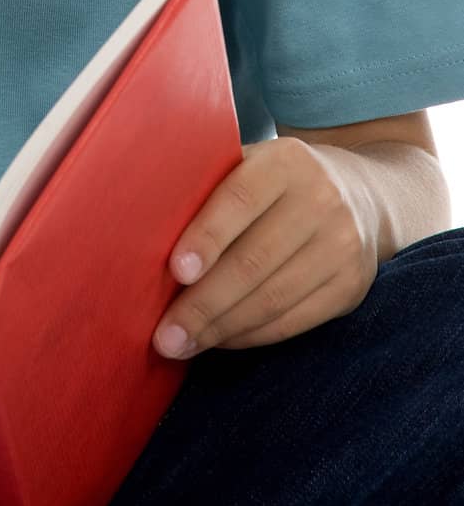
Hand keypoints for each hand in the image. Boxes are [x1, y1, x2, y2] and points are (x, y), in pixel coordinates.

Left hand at [153, 137, 379, 357]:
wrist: (363, 193)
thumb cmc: (276, 182)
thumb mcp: (253, 163)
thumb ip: (210, 185)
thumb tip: (142, 229)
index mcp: (286, 161)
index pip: (240, 200)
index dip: (207, 237)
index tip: (176, 272)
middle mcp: (322, 200)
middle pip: (255, 260)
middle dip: (204, 304)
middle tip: (164, 335)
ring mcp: (344, 245)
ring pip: (274, 298)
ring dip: (222, 328)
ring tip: (183, 344)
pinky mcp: (353, 286)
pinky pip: (295, 320)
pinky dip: (252, 336)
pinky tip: (221, 340)